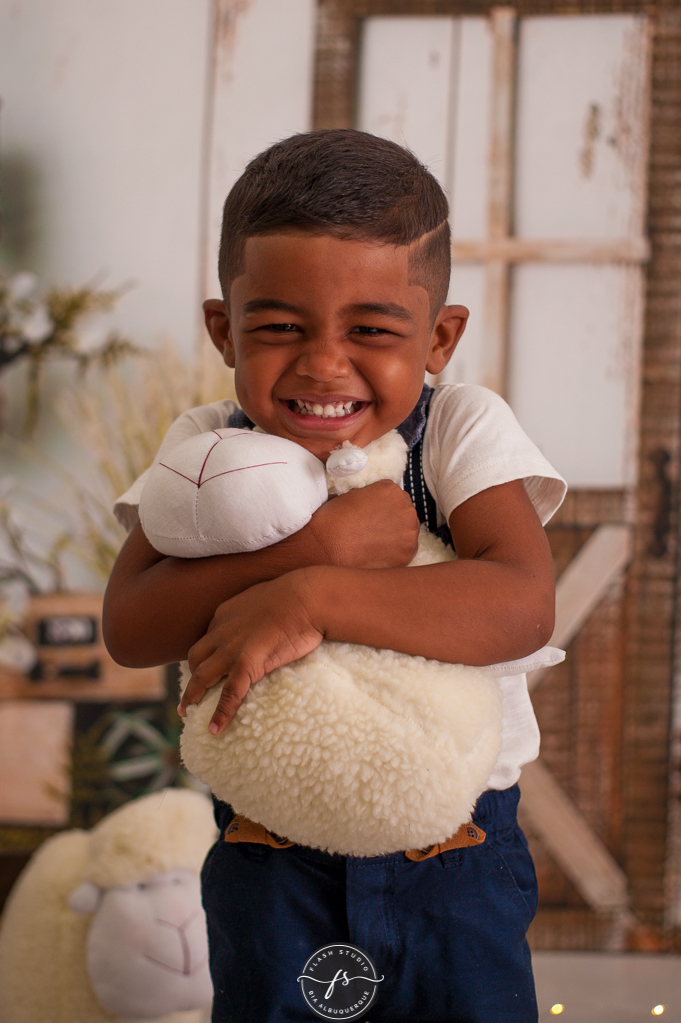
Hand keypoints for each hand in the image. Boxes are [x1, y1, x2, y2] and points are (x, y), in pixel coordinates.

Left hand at [177, 570, 322, 732]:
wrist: (308, 597)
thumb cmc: (299, 595)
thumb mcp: (269, 598)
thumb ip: (260, 612)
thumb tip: (270, 620)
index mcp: (226, 614)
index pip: (208, 638)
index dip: (206, 656)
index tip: (207, 667)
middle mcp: (222, 631)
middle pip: (196, 657)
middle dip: (190, 677)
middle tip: (189, 695)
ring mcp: (233, 648)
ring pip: (202, 676)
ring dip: (192, 696)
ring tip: (186, 713)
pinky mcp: (248, 662)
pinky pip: (230, 693)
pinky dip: (221, 713)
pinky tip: (215, 729)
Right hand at [291, 480, 419, 568]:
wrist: (326, 547)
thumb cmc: (333, 521)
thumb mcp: (353, 495)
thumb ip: (373, 498)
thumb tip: (379, 506)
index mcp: (391, 489)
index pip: (395, 495)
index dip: (383, 507)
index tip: (374, 516)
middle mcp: (405, 507)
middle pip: (405, 512)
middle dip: (393, 520)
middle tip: (374, 530)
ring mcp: (410, 530)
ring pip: (408, 531)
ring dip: (396, 536)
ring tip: (374, 543)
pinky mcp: (409, 551)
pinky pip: (407, 549)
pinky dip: (396, 552)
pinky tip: (378, 552)